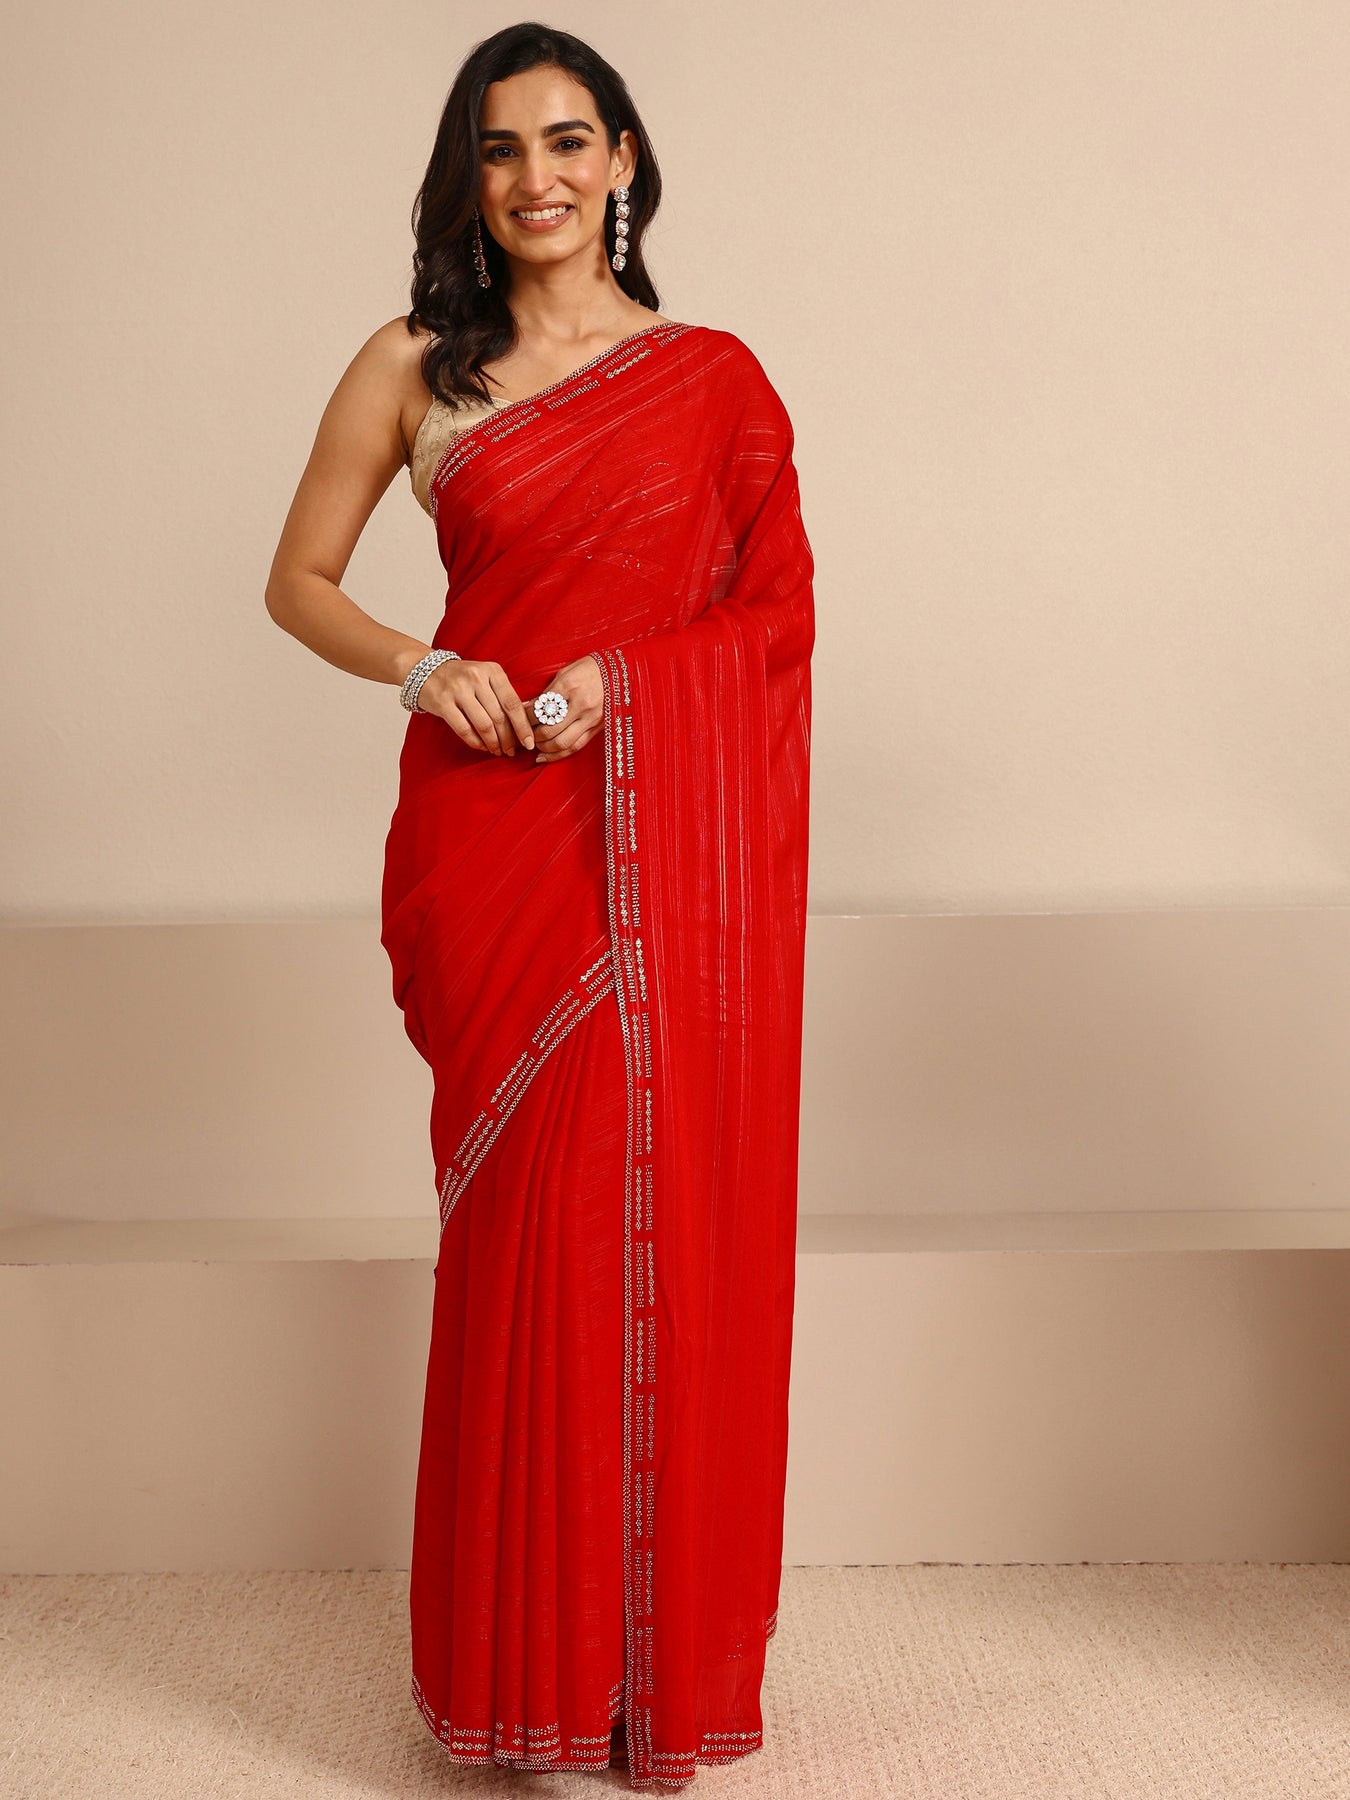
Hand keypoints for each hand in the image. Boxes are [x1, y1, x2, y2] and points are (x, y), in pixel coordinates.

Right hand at [416, 657, 535, 756]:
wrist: (424, 670)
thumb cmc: (461, 678)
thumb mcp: (485, 677)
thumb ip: (502, 695)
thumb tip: (523, 725)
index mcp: (492, 670)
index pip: (513, 703)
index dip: (523, 726)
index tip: (529, 742)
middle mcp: (476, 678)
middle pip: (499, 717)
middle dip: (508, 739)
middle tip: (511, 751)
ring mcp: (458, 690)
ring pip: (484, 725)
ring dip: (493, 743)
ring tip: (498, 751)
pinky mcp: (443, 703)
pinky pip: (464, 729)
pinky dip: (476, 742)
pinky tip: (482, 747)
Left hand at [527, 655, 605, 763]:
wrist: (621, 672)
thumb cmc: (589, 669)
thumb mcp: (566, 672)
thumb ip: (547, 692)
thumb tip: (526, 707)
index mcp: (569, 685)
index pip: (540, 708)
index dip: (524, 717)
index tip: (518, 719)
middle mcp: (580, 704)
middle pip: (548, 729)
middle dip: (532, 735)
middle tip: (525, 734)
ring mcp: (591, 718)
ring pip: (561, 742)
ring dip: (543, 747)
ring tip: (534, 745)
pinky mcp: (597, 728)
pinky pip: (576, 746)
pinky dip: (557, 755)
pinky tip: (544, 756)